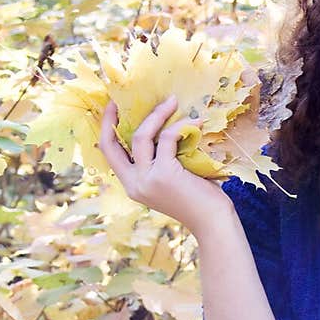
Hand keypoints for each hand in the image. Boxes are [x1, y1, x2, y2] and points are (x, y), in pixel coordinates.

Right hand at [99, 95, 231, 237]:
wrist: (213, 222)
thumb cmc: (198, 200)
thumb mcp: (169, 180)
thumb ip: (158, 161)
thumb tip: (160, 126)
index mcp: (133, 185)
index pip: (110, 154)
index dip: (107, 129)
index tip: (112, 108)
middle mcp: (135, 184)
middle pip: (112, 144)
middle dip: (112, 118)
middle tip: (122, 98)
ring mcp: (148, 180)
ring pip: (142, 136)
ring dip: (157, 115)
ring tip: (173, 102)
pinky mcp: (165, 174)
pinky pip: (168, 138)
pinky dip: (181, 126)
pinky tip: (196, 122)